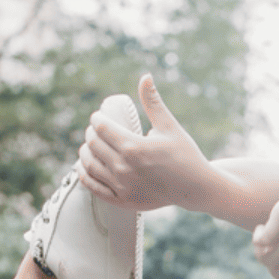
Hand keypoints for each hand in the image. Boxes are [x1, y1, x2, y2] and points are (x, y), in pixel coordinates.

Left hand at [77, 75, 209, 211]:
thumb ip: (153, 102)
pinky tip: (84, 167)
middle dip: (91, 133)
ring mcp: (121, 187)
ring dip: (84, 153)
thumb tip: (145, 77)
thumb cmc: (184, 154)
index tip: (98, 116)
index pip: (102, 128)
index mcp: (134, 147)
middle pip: (93, 145)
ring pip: (89, 166)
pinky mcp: (122, 201)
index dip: (96, 119)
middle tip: (95, 129)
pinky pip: (94, 188)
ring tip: (89, 146)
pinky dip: (85, 176)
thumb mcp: (168, 126)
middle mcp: (124, 168)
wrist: (195, 188)